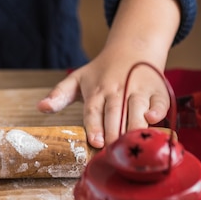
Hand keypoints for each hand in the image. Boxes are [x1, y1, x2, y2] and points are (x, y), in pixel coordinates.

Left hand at [37, 51, 170, 148]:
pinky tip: (152, 120)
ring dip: (134, 127)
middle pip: (115, 113)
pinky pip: (160, 101)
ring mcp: (139, 89)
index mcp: (97, 90)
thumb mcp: (77, 79)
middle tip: (113, 151)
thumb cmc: (101, 71)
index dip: (94, 126)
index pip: (93, 110)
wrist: (132, 48)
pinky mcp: (157, 89)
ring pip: (136, 109)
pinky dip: (157, 110)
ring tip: (130, 145)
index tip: (95, 142)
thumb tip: (40, 107)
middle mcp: (117, 89)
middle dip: (114, 132)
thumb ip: (59, 95)